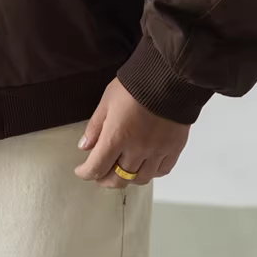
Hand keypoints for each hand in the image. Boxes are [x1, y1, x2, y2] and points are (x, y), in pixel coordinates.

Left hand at [74, 78, 189, 187]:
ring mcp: (157, 151)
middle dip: (105, 180)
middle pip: (118, 179)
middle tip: (100, 175)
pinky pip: (162, 170)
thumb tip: (85, 146)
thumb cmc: (136, 85)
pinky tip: (145, 165)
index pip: (96, 167)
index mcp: (117, 137)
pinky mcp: (174, 148)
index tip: (82, 171)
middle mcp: (137, 149)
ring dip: (128, 178)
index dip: (86, 173)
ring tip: (122, 171)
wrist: (168, 76)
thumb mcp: (107, 101)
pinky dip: (151, 172)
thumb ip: (95, 126)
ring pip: (140, 179)